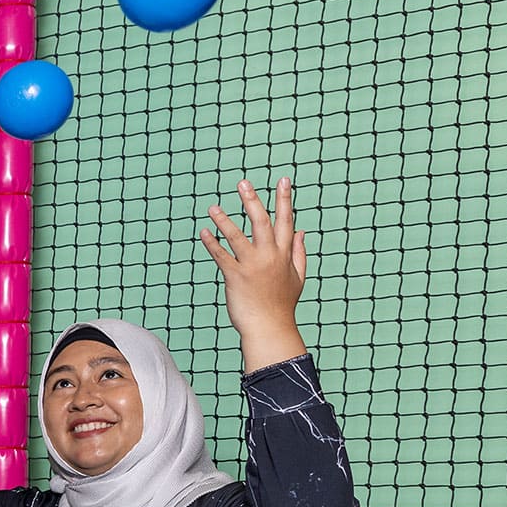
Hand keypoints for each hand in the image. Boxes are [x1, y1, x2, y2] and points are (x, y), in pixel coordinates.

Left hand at [202, 179, 308, 369]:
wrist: (270, 327)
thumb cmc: (282, 304)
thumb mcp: (297, 277)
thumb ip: (299, 252)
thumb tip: (302, 231)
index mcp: (284, 254)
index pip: (286, 220)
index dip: (285, 199)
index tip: (283, 179)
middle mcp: (269, 256)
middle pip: (261, 222)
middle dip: (252, 201)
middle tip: (243, 183)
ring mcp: (252, 265)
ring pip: (237, 236)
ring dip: (224, 220)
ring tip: (213, 207)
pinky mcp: (235, 277)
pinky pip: (221, 256)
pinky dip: (212, 243)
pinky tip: (204, 232)